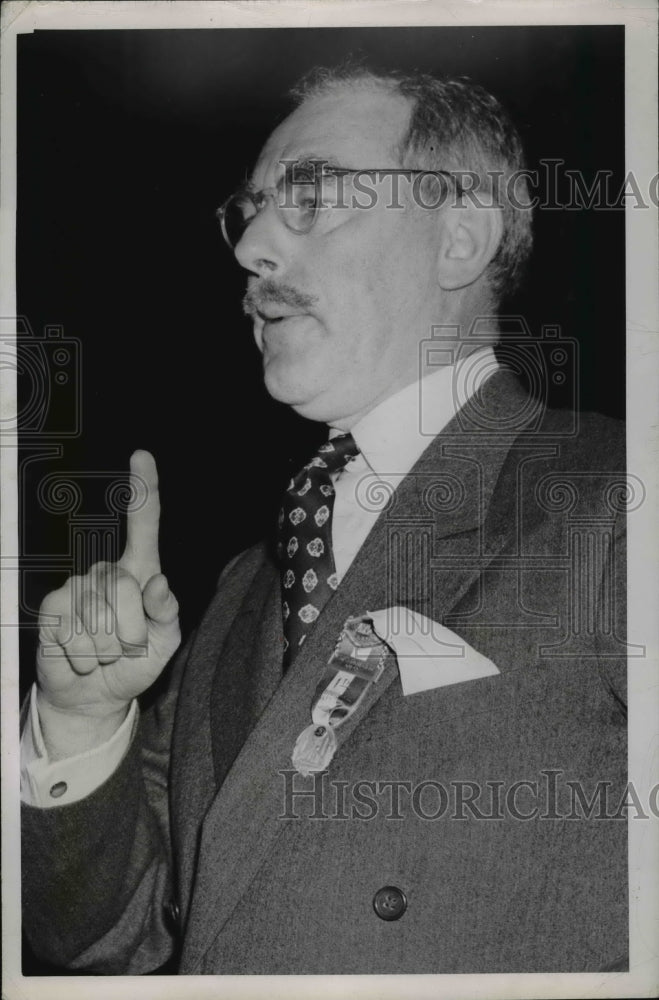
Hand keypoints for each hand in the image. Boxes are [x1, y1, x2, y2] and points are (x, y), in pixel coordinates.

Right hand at [35, 451, 180, 756]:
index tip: (141, 455)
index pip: (144, 524)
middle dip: (132, 631)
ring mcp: (77, 588)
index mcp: (140, 571)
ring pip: (99, 617)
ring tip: (104, 653)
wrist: (96, 696)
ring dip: (107, 649)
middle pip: (125, 590)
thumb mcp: (165, 642)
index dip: (143, 490)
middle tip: (126, 647)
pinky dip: (84, 656)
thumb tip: (159, 584)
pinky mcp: (53, 609)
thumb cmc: (135, 662)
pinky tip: (82, 657)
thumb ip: (167, 614)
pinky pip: (73, 631)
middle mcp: (107, 572)